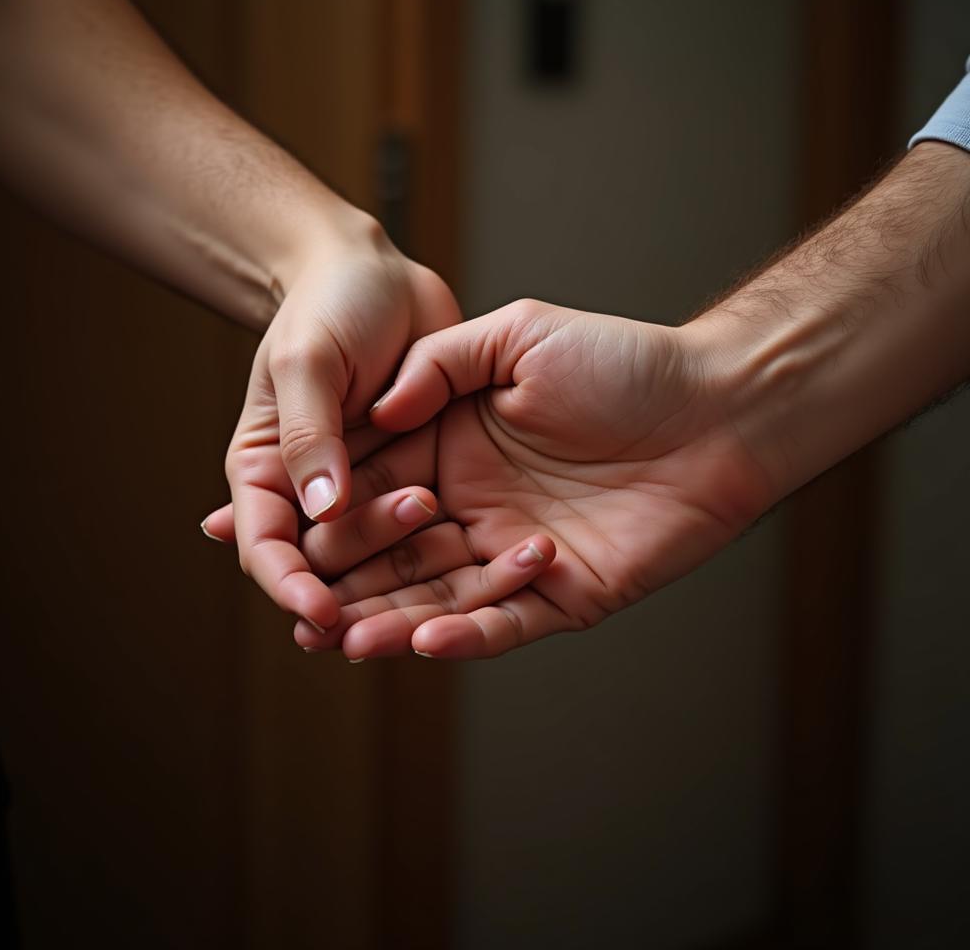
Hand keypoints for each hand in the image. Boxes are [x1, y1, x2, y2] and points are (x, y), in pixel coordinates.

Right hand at [210, 213, 459, 631]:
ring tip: (439, 624)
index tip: (320, 612)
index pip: (268, 544)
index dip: (290, 585)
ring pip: (388, 568)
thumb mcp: (312, 360)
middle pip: (330, 568)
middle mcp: (325, 494)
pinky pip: (442, 542)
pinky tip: (493, 575)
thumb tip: (318, 510)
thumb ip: (311, 433)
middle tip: (387, 602)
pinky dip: (460, 566)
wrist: (389, 280)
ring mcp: (379, 495)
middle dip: (353, 599)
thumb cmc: (333, 306)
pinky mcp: (433, 490)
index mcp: (274, 469)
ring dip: (407, 600)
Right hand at [288, 299, 774, 657]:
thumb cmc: (623, 360)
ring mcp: (517, 553)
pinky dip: (464, 632)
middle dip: (345, 583)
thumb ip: (440, 365)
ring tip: (343, 637)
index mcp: (454, 450)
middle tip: (295, 608)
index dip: (322, 514)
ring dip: (390, 620)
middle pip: (394, 556)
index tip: (257, 531)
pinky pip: (505, 621)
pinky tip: (420, 636)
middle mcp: (476, 506)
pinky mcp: (565, 592)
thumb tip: (377, 412)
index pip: (371, 490)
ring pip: (438, 597)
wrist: (716, 405)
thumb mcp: (517, 335)